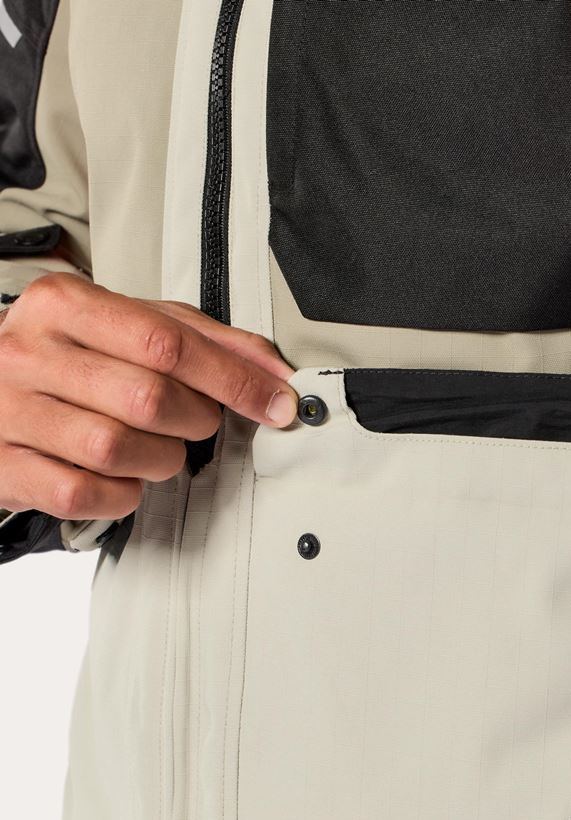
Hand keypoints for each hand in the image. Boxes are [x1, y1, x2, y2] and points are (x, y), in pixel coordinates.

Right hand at [0, 274, 296, 521]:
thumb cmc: (64, 357)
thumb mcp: (128, 326)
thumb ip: (202, 340)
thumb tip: (273, 370)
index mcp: (64, 304)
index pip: (168, 344)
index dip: (234, 380)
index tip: (275, 403)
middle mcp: (29, 352)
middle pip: (148, 398)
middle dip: (194, 420)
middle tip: (196, 421)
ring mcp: (10, 410)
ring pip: (116, 449)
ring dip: (158, 459)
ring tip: (154, 447)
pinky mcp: (4, 466)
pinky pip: (84, 493)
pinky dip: (118, 494)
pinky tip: (119, 476)